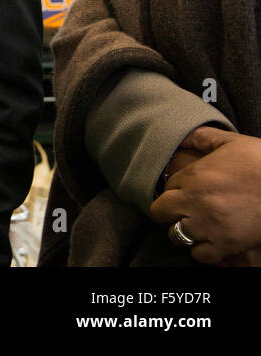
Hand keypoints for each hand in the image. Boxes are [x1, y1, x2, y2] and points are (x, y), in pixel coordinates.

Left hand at [149, 126, 260, 263]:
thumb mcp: (232, 142)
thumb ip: (202, 137)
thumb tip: (182, 137)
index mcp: (194, 176)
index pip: (165, 187)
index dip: (175, 190)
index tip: (185, 191)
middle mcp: (195, 202)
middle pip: (160, 212)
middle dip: (169, 211)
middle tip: (183, 209)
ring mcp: (209, 226)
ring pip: (176, 235)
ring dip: (184, 230)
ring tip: (196, 225)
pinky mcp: (226, 245)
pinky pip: (200, 255)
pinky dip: (202, 250)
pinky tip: (210, 240)